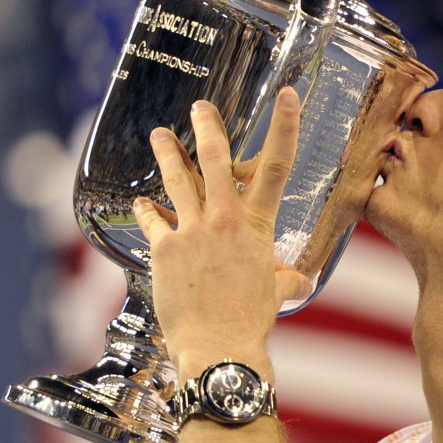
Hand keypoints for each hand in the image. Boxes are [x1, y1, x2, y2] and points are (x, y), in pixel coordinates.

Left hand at [133, 88, 311, 378]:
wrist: (219, 346)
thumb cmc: (252, 320)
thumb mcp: (276, 292)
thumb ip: (286, 278)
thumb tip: (300, 279)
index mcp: (256, 224)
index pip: (277, 166)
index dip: (285, 126)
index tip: (287, 96)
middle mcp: (223, 219)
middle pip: (214, 159)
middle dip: (207, 127)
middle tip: (200, 107)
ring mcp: (191, 232)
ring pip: (177, 181)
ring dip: (168, 155)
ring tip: (159, 134)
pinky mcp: (164, 250)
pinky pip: (153, 222)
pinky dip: (147, 210)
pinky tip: (141, 202)